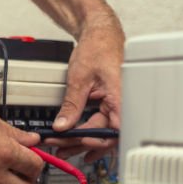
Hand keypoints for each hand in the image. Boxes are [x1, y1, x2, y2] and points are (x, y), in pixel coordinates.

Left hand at [50, 11, 124, 162]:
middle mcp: (122, 105)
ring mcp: (116, 107)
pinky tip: (77, 144)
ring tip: (63, 149)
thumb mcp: (79, 78)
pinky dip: (87, 134)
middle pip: (104, 135)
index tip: (76, 142)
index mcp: (121, 97)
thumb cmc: (98, 48)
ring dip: (81, 143)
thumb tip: (62, 126)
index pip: (113, 130)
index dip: (96, 140)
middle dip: (80, 144)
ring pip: (100, 133)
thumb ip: (72, 105)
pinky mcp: (110, 107)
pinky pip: (100, 126)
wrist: (101, 34)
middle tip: (60, 147)